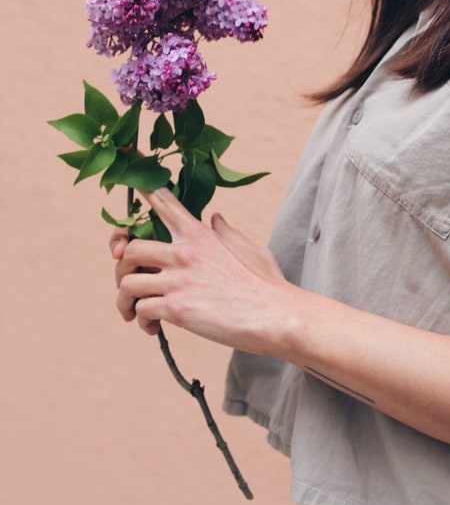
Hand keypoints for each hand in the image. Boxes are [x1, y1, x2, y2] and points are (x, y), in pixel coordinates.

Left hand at [112, 187, 291, 350]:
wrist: (274, 315)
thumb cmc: (265, 284)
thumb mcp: (247, 248)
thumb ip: (226, 231)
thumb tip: (215, 218)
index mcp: (200, 234)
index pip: (163, 201)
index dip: (142, 188)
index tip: (128, 176)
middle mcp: (184, 252)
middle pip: (129, 247)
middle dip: (121, 268)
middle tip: (128, 285)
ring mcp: (178, 279)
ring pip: (127, 283)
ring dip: (125, 301)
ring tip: (133, 314)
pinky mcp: (176, 307)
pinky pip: (140, 310)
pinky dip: (141, 321)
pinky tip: (153, 328)